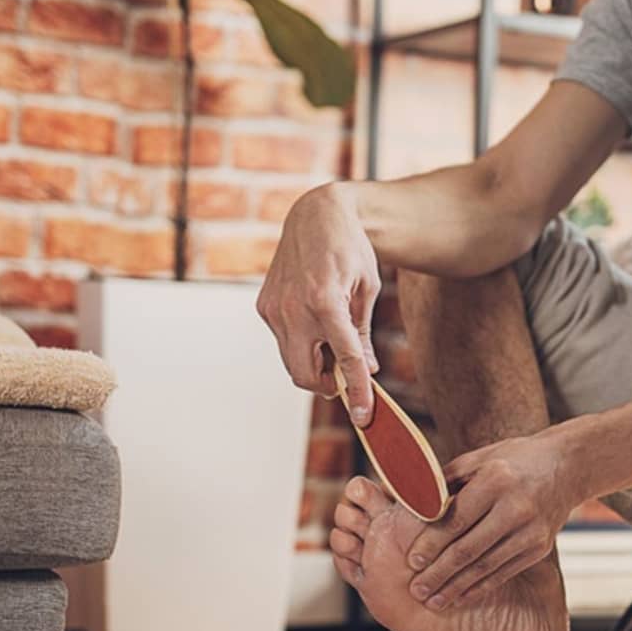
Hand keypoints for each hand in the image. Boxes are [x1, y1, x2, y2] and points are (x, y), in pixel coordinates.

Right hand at [257, 185, 380, 423]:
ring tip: (333, 344)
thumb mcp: (368, 289)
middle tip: (346, 378)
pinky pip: (283, 341)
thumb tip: (367, 369)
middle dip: (328, 386)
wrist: (316, 215)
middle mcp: (294, 308)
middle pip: (305, 375)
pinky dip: (301, 344)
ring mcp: (274, 308)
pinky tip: (316, 324)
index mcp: (325, 302)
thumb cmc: (351, 249)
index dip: (358, 391)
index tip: (365, 415)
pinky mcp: (264, 306)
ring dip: (314, 365)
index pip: (345, 360)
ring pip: (291, 361)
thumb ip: (363, 332)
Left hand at [404, 432, 583, 609]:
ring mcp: (531, 530)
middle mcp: (517, 506)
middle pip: (469, 548)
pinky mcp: (540, 547)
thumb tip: (406, 501)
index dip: (432, 542)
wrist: (566, 467)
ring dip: (456, 587)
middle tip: (415, 589)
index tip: (411, 560)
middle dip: (439, 572)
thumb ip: (444, 482)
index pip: (457, 519)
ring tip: (434, 600)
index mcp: (496, 480)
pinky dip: (480, 587)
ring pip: (485, 566)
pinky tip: (461, 596)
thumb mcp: (478, 459)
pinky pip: (504, 572)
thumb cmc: (512, 461)